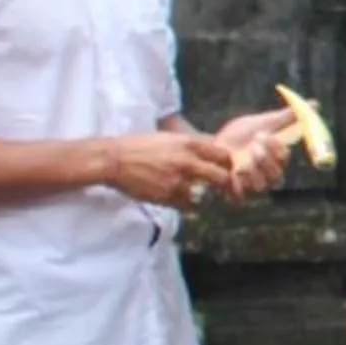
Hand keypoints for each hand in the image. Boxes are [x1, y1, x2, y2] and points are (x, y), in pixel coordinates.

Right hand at [101, 130, 238, 208]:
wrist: (113, 160)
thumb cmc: (140, 146)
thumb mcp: (169, 138)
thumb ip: (192, 144)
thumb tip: (215, 147)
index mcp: (189, 144)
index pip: (224, 155)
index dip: (230, 165)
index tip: (229, 170)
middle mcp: (187, 162)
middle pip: (222, 178)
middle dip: (229, 187)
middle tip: (232, 193)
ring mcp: (178, 181)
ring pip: (205, 195)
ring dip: (203, 197)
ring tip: (197, 196)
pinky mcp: (167, 196)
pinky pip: (187, 206)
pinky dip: (187, 205)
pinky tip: (182, 201)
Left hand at [212, 110, 293, 198]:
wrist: (213, 145)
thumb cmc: (241, 134)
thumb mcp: (264, 122)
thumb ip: (288, 117)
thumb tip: (315, 104)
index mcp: (277, 159)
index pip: (284, 159)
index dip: (277, 148)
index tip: (266, 135)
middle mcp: (268, 175)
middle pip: (275, 175)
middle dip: (264, 159)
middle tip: (253, 145)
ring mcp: (252, 185)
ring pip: (260, 185)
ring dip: (251, 170)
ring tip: (240, 157)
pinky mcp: (236, 194)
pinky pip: (242, 196)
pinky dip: (238, 184)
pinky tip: (233, 170)